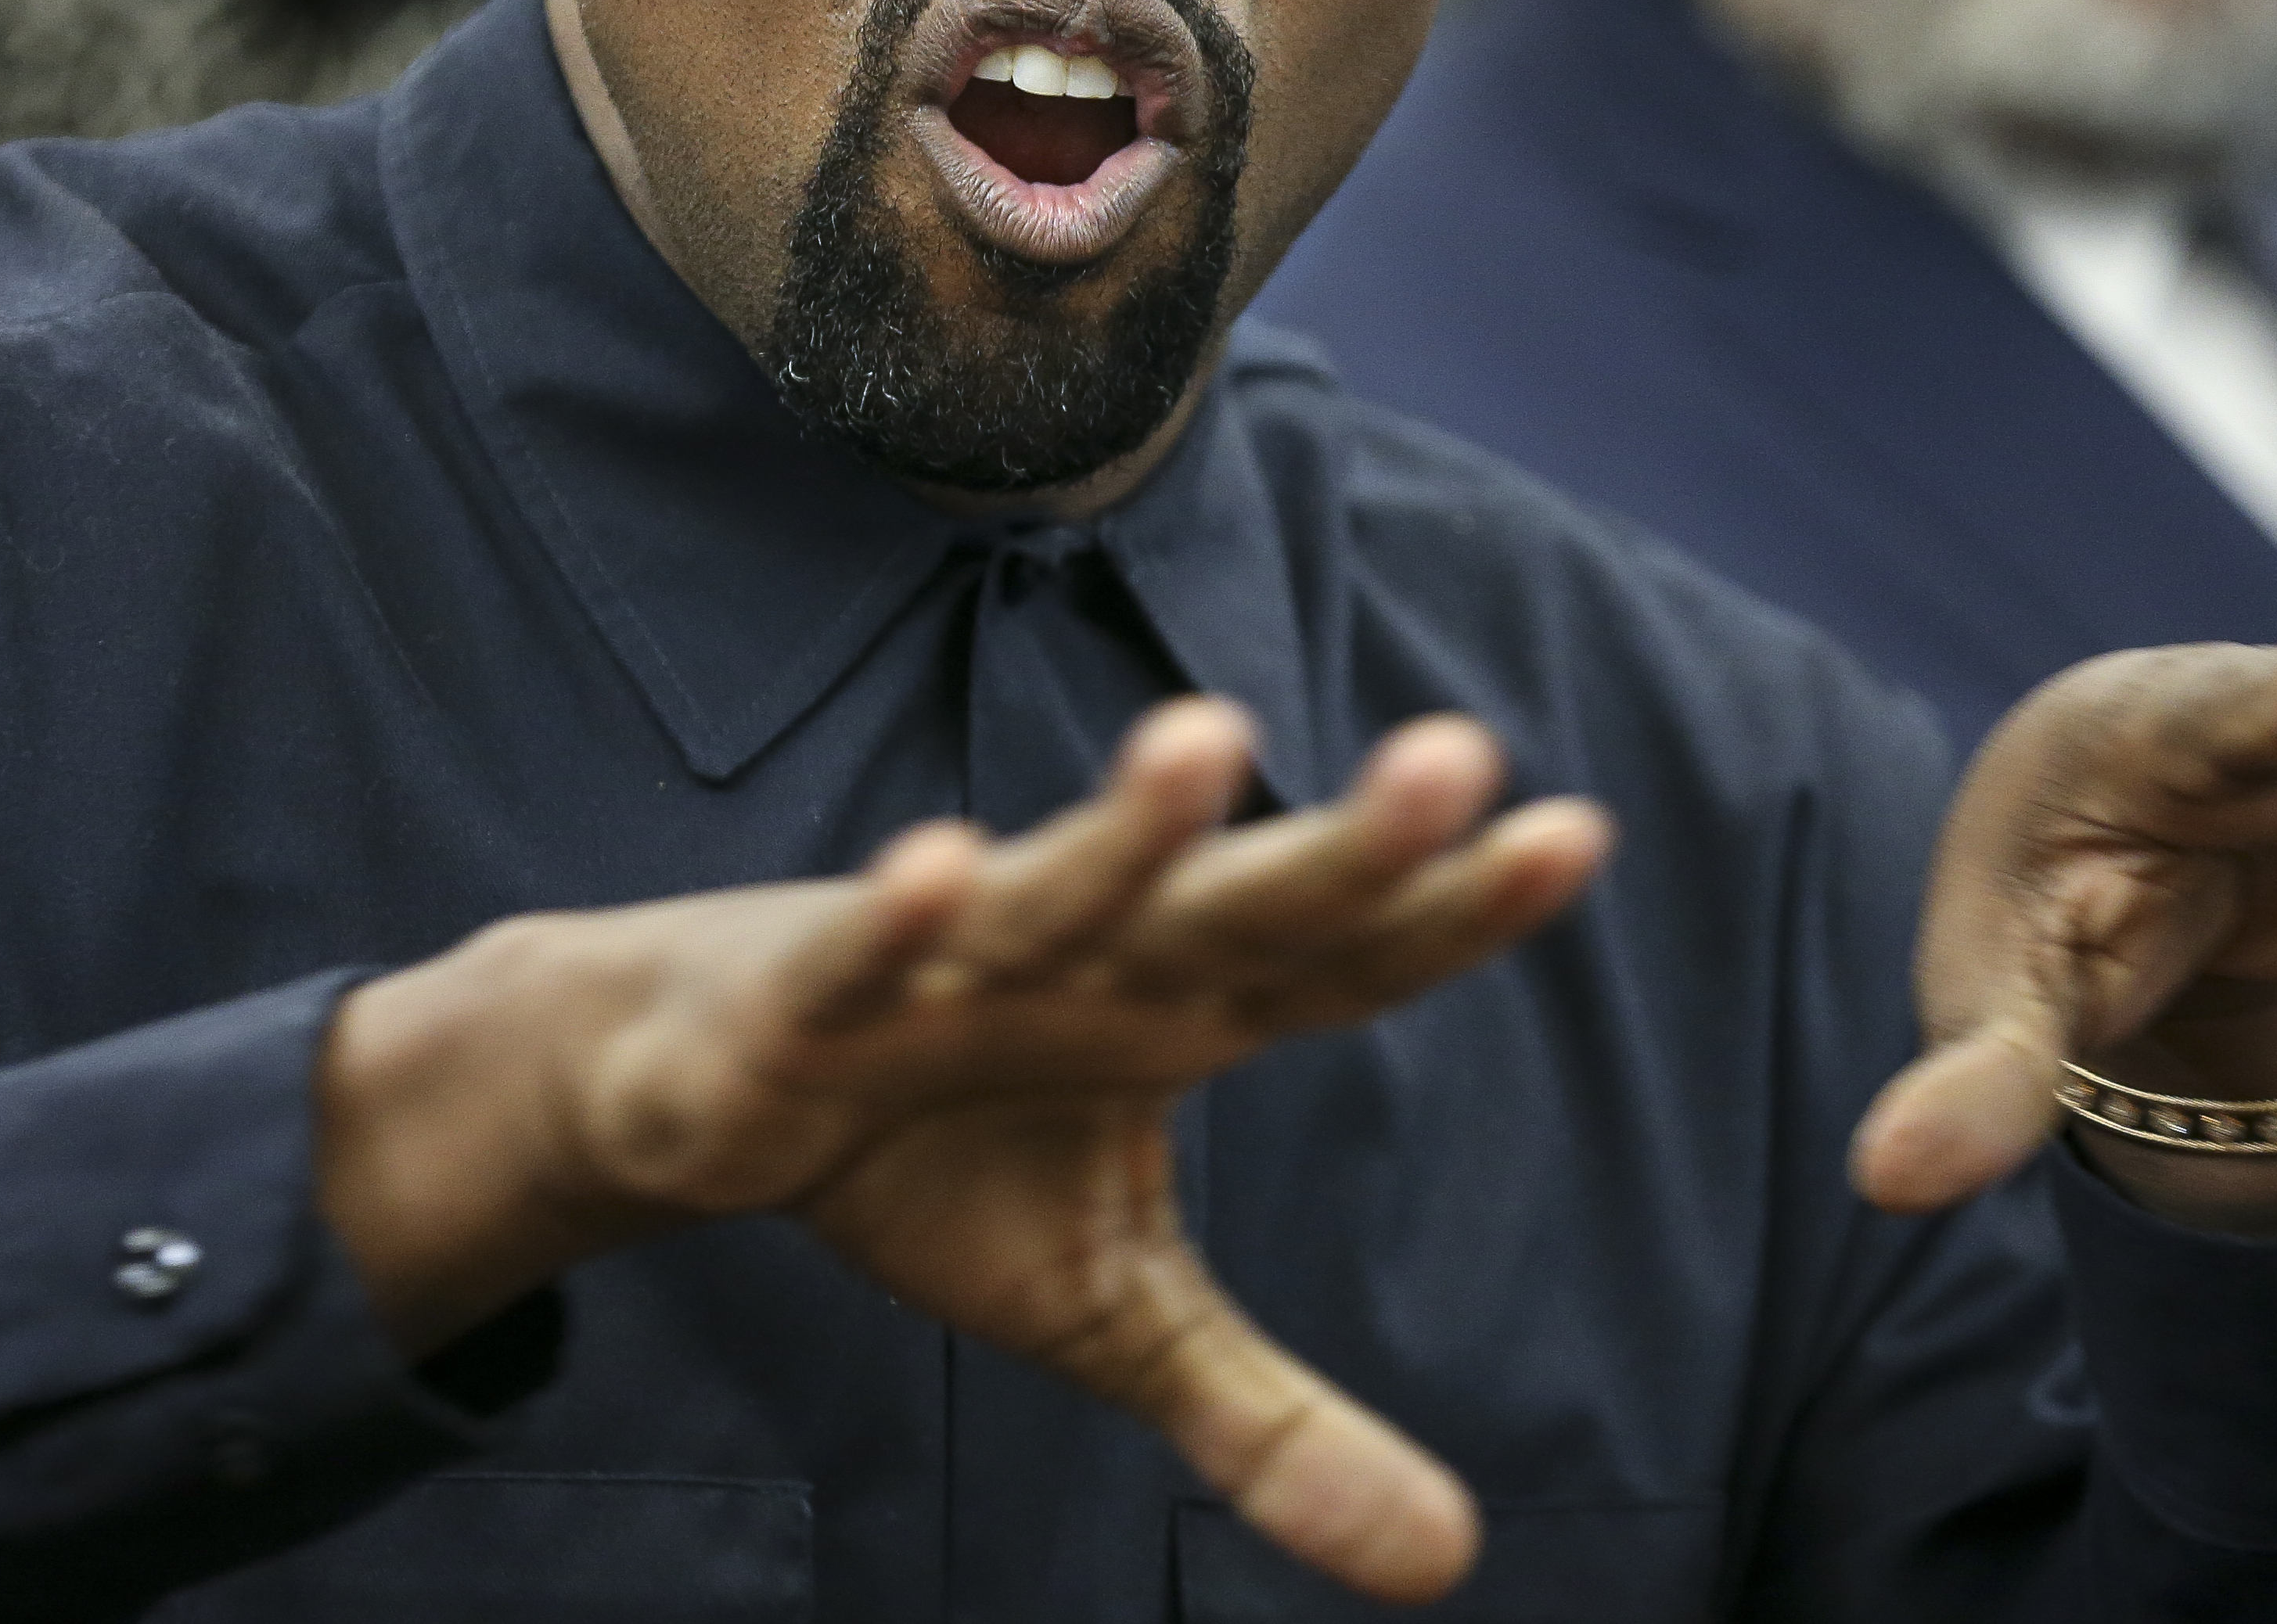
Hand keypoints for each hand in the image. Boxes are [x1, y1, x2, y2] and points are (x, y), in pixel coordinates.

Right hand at [320, 698, 1609, 1604]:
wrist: (700, 1084)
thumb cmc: (934, 1152)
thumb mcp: (1115, 1308)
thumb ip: (1272, 1419)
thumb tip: (1451, 1564)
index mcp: (1179, 1014)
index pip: (1342, 966)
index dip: (1451, 914)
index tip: (1575, 838)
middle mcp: (1091, 964)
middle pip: (1235, 908)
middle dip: (1341, 846)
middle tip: (1458, 757)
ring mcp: (951, 966)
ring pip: (1055, 895)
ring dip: (1122, 831)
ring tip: (1207, 736)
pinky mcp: (810, 997)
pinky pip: (858, 960)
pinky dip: (894, 922)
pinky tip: (938, 865)